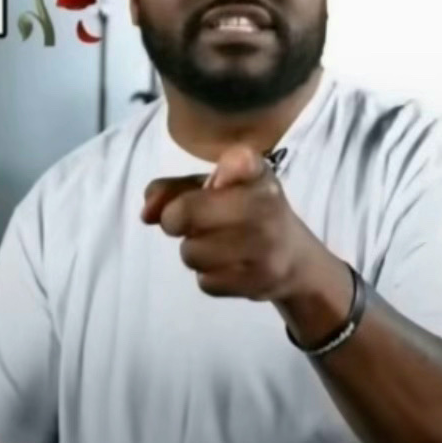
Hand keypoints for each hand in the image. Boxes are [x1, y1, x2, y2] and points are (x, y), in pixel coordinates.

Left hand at [141, 144, 325, 301]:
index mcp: (256, 173)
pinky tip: (228, 267)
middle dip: (175, 221)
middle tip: (186, 223)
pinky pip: (206, 282)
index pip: (239, 161)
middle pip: (187, 213)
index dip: (224, 171)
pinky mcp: (259, 280)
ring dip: (194, 252)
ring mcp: (265, 246)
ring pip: (192, 253)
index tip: (220, 180)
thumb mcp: (214, 188)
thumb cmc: (244, 212)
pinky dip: (209, 277)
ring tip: (213, 245)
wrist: (295, 259)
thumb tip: (146, 214)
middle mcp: (266, 205)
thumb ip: (172, 190)